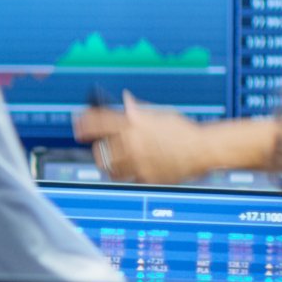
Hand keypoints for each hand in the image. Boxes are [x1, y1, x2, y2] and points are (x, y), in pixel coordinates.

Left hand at [73, 95, 212, 183]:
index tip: (78, 125)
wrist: (203, 149)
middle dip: (97, 149)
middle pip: (100, 148)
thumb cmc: (184, 130)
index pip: (99, 121)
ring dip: (109, 165)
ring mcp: (138, 161)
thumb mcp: (160, 114)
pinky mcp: (146, 176)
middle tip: (98, 149)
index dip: (85, 122)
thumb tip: (126, 103)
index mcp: (134, 123)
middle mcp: (133, 141)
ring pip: (110, 167)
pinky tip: (133, 170)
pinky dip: (128, 175)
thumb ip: (139, 110)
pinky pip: (128, 178)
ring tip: (113, 163)